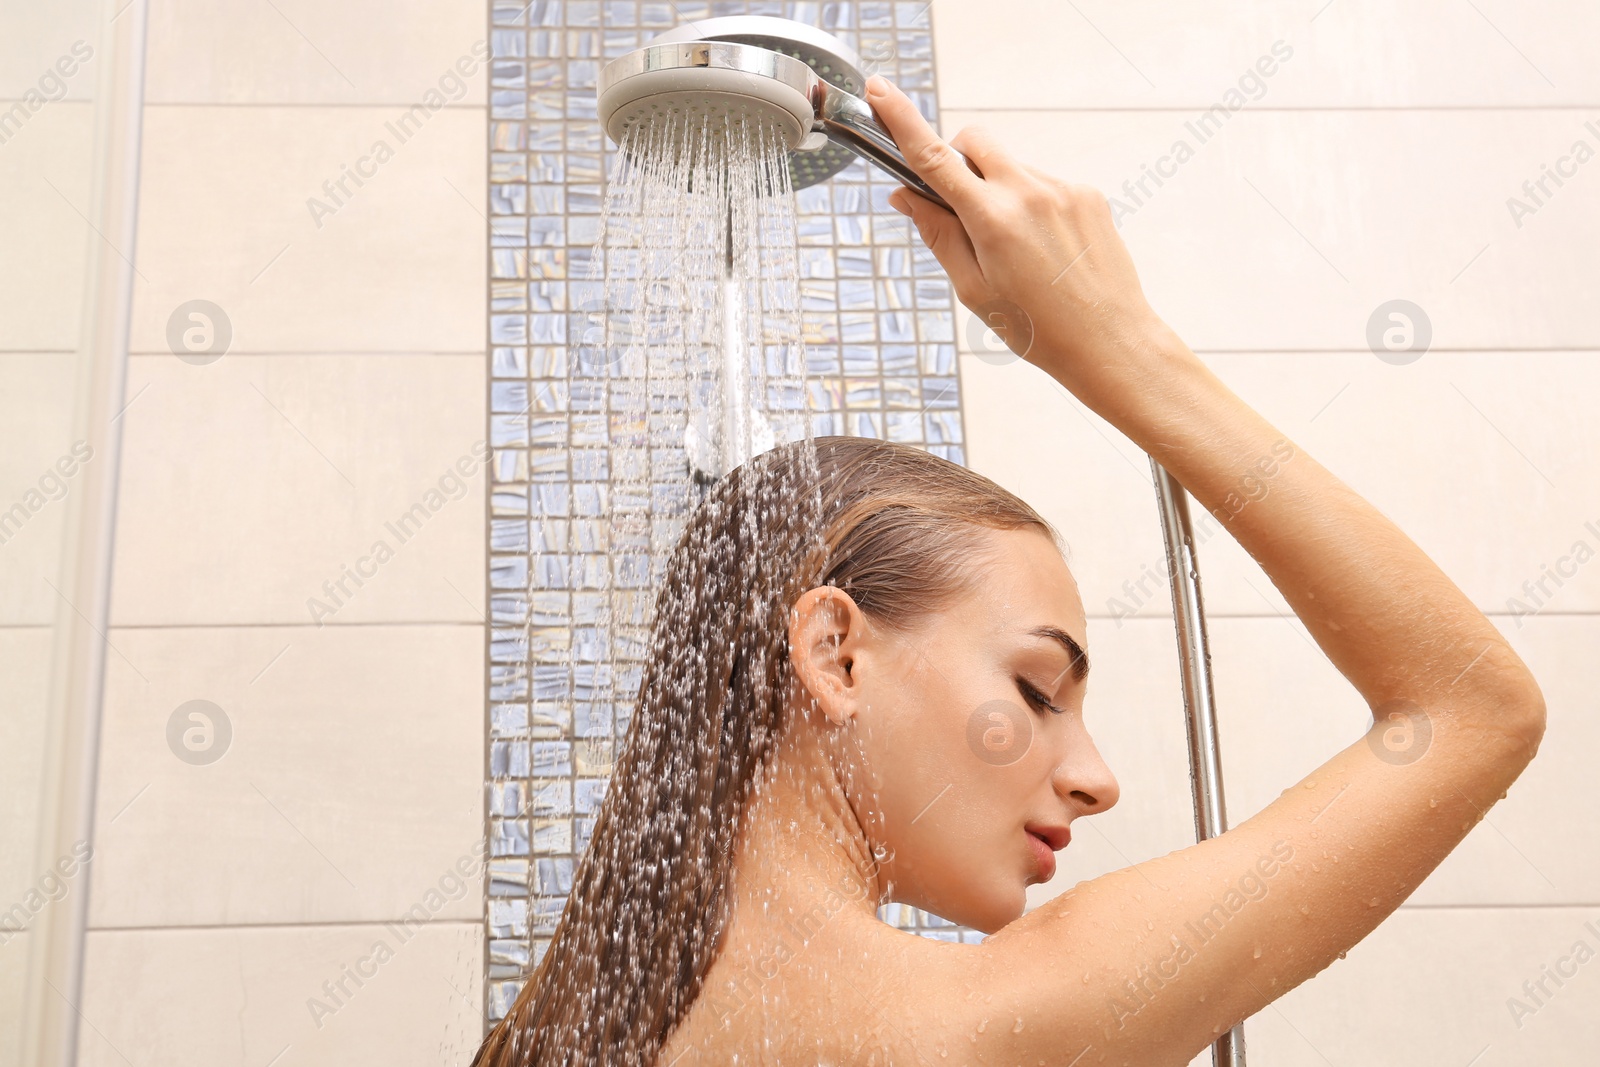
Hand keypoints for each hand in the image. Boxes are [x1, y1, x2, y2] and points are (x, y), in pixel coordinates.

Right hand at [865, 75, 1193, 414]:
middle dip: (956, 159)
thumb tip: (906, 197)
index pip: (934, 158)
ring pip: (1010, 166)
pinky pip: (1043, 183)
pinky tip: (1044, 249)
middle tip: (958, 204)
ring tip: (1016, 250)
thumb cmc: (1039, 329)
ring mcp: (1063, 189)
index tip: (880, 92)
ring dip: (997, 190)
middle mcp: (1029, 193)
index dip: (902, 121)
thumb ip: (938, 236)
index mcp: (993, 221)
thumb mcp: (974, 290)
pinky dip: (1030, 204)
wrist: (1110, 341)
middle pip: (975, 141)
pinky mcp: (1087, 194)